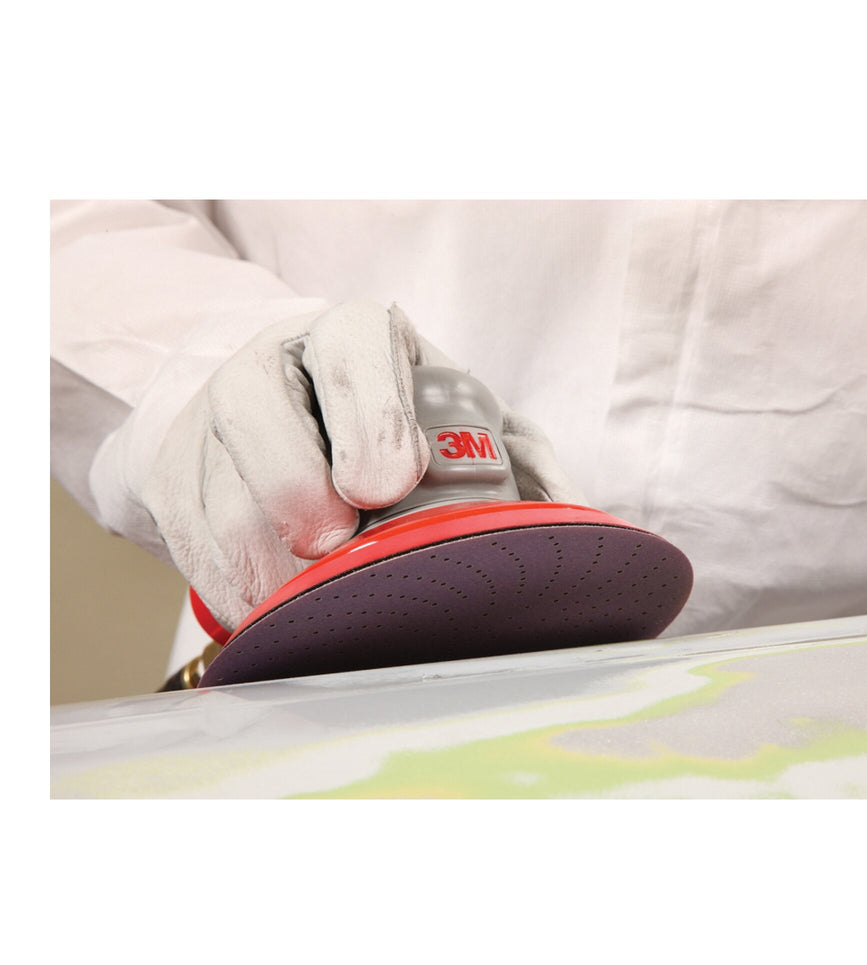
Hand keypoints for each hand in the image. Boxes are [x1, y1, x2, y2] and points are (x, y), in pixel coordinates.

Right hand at [139, 301, 582, 629]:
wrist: (297, 422)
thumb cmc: (401, 429)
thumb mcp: (470, 424)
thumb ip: (526, 463)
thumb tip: (582, 526)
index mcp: (356, 339)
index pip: (353, 348)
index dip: (368, 415)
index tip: (386, 486)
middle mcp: (272, 366)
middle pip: (256, 413)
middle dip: (293, 489)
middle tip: (334, 545)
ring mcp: (211, 421)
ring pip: (213, 490)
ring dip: (261, 558)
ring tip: (309, 599)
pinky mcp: (173, 477)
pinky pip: (187, 542)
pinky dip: (229, 587)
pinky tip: (271, 611)